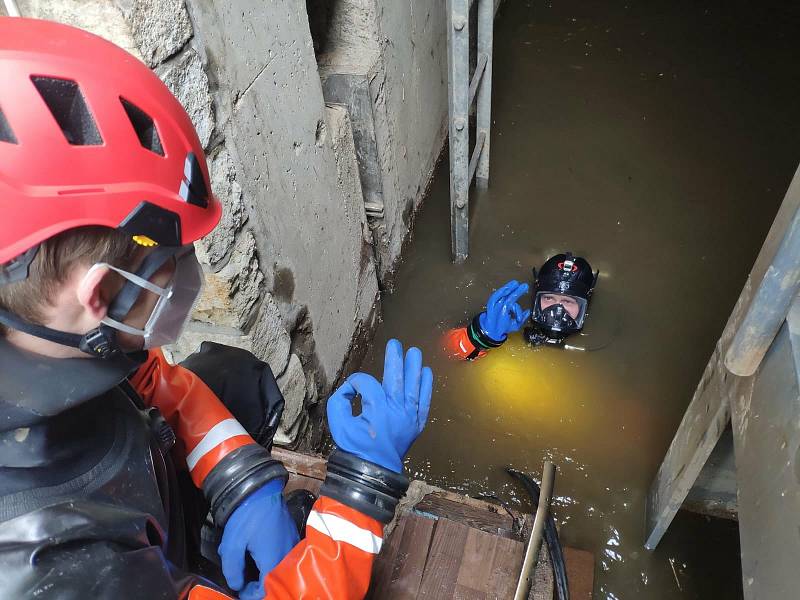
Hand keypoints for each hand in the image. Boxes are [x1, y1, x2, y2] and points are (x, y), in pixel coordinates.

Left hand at [218, 479, 298, 595]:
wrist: (260, 488)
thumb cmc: (247, 516)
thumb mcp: (232, 544)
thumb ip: (233, 569)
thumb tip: (237, 584)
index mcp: (273, 560)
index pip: (265, 590)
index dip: (251, 595)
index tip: (240, 590)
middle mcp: (287, 555)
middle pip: (275, 580)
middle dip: (258, 585)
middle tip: (244, 581)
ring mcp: (292, 543)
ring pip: (280, 568)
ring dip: (265, 572)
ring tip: (249, 567)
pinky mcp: (292, 534)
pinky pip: (284, 555)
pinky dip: (272, 560)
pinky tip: (259, 554)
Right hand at [327, 339, 433, 472]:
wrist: (373, 472)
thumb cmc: (355, 448)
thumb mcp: (338, 424)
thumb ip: (340, 401)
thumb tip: (349, 389)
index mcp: (377, 409)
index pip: (367, 383)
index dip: (356, 382)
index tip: (350, 388)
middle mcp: (396, 410)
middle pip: (396, 377)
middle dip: (395, 359)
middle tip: (395, 344)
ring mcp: (409, 417)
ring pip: (414, 386)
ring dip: (414, 368)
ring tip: (414, 352)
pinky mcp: (416, 424)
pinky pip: (424, 402)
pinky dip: (426, 387)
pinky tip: (426, 372)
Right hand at [478, 280, 530, 341]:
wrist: (493, 333)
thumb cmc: (501, 328)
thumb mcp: (515, 324)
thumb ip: (521, 318)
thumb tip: (528, 312)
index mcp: (507, 307)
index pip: (514, 304)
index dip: (519, 309)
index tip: (526, 312)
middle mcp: (502, 304)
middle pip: (510, 295)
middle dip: (517, 290)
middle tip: (525, 286)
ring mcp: (497, 304)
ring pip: (503, 294)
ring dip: (509, 288)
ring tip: (515, 284)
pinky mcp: (491, 305)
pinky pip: (495, 297)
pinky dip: (501, 293)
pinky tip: (507, 289)